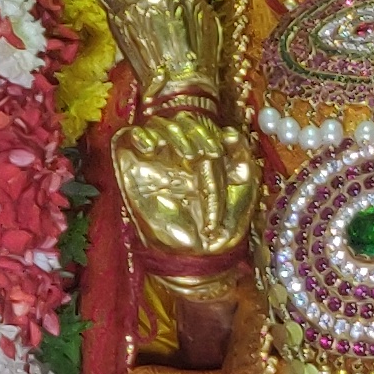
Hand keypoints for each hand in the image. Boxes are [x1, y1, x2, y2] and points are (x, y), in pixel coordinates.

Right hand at [108, 107, 258, 266]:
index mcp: (204, 152)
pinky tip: (152, 148)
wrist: (205, 252)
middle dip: (194, 134)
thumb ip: (242, 153)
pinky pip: (127, 139)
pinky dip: (139, 135)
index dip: (209, 133)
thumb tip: (229, 130)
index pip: (202, 125)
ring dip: (174, 133)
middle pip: (181, 121)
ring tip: (185, 155)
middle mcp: (179, 154)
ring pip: (158, 124)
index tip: (217, 153)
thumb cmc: (227, 221)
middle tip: (201, 156)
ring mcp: (156, 161)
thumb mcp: (245, 184)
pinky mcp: (133, 170)